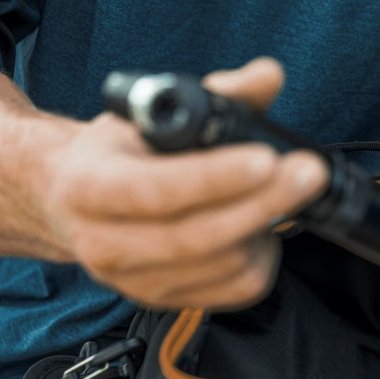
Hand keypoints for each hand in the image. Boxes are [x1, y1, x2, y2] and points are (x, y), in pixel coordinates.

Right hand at [39, 57, 328, 310]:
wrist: (72, 200)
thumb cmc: (120, 152)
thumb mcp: (153, 111)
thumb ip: (217, 92)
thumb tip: (267, 76)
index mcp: (88, 187)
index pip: (157, 190)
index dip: (216, 177)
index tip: (266, 158)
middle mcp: (105, 243)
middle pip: (198, 236)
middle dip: (263, 202)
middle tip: (307, 173)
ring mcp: (135, 281)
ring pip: (224, 264)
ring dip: (264, 226)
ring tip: (277, 192)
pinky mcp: (166, 302)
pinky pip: (236, 289)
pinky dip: (262, 257)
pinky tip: (260, 228)